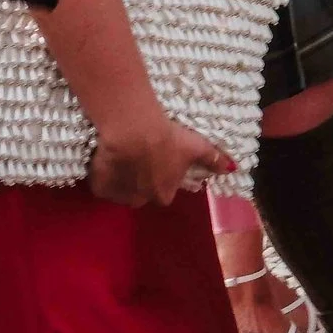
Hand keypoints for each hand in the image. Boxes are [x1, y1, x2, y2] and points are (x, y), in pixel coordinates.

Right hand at [87, 109, 232, 207]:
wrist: (135, 132)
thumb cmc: (170, 140)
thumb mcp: (197, 147)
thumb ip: (214, 159)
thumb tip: (232, 169)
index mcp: (164, 195)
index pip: (165, 191)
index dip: (164, 176)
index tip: (161, 160)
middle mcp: (141, 200)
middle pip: (143, 192)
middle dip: (144, 180)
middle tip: (142, 157)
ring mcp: (118, 196)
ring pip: (122, 190)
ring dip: (124, 179)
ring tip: (126, 157)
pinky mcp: (99, 188)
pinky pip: (102, 185)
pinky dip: (105, 176)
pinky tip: (110, 160)